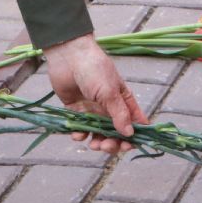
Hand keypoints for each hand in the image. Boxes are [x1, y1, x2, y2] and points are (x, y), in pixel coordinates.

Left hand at [43, 34, 148, 154]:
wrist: (68, 56)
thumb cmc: (94, 69)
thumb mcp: (110, 92)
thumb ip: (119, 114)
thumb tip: (130, 134)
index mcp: (122, 100)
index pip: (133, 122)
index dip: (133, 136)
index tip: (128, 145)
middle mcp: (108, 107)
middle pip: (115, 132)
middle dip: (113, 142)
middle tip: (106, 146)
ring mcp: (92, 109)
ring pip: (98, 132)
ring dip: (97, 142)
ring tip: (93, 145)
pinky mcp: (76, 109)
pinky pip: (80, 127)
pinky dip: (80, 134)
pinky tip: (78, 135)